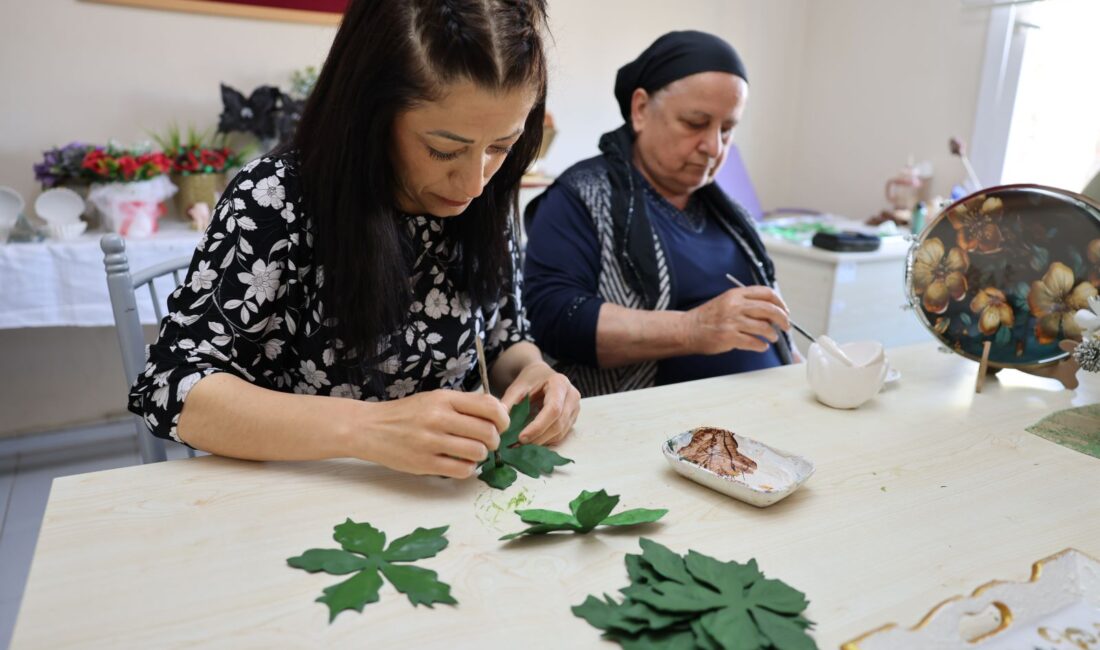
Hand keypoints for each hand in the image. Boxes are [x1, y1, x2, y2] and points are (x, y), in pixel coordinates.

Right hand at [354, 390, 507, 478]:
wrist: (370, 428)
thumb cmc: (406, 414)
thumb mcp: (434, 399)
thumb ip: (463, 404)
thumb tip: (498, 412)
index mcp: (444, 399)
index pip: (488, 406)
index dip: (503, 418)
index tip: (501, 424)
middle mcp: (438, 418)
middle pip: (488, 431)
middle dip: (494, 440)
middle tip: (488, 442)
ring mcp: (431, 442)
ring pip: (477, 452)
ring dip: (481, 455)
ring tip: (472, 453)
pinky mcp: (424, 463)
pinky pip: (462, 470)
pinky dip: (468, 469)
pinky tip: (461, 463)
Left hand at [499, 361, 579, 445]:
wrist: (542, 375)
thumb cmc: (530, 379)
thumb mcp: (518, 386)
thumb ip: (509, 402)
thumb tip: (500, 423)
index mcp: (560, 383)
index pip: (553, 409)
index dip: (538, 426)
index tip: (521, 437)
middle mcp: (572, 396)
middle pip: (558, 423)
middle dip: (538, 437)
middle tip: (518, 445)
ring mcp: (575, 408)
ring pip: (561, 432)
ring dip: (542, 442)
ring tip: (522, 445)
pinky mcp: (573, 418)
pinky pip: (561, 434)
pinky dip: (546, 440)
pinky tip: (532, 441)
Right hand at [683, 286, 790, 354]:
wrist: (687, 329)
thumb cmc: (707, 317)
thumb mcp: (726, 301)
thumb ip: (745, 303)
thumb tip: (770, 311)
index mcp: (736, 294)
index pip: (766, 293)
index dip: (780, 302)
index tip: (784, 310)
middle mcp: (735, 306)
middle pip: (769, 309)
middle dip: (783, 319)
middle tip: (786, 326)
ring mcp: (732, 322)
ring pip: (764, 327)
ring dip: (773, 334)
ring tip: (772, 337)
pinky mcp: (729, 337)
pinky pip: (754, 342)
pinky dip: (761, 345)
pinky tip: (761, 346)